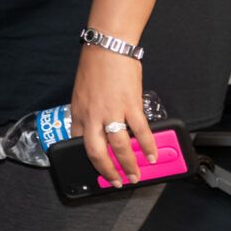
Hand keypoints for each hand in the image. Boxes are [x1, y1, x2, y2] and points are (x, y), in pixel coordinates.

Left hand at [72, 44, 154, 185]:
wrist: (107, 48)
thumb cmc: (95, 66)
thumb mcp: (81, 92)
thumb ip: (87, 111)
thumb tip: (97, 126)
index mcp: (78, 113)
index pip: (78, 143)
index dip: (88, 159)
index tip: (96, 169)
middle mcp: (92, 116)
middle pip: (96, 153)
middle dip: (107, 172)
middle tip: (117, 182)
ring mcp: (112, 112)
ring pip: (119, 147)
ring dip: (129, 164)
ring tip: (136, 174)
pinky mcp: (130, 106)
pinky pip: (140, 131)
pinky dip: (147, 145)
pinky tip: (151, 154)